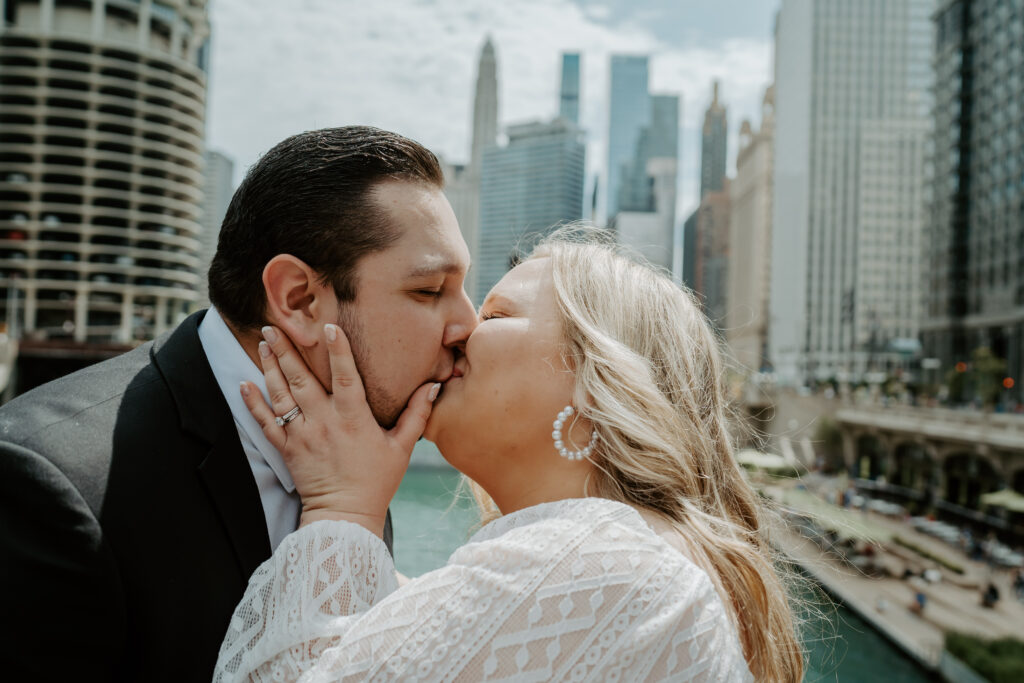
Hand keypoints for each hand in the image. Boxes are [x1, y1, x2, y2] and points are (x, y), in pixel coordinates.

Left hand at [240, 323, 440, 536]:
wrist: (345, 516)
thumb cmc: (376, 482)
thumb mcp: (402, 447)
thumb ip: (417, 414)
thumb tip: (433, 386)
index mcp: (353, 418)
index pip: (345, 376)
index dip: (338, 350)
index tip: (328, 326)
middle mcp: (324, 421)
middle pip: (302, 379)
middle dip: (287, 350)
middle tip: (274, 326)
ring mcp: (303, 434)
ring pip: (282, 394)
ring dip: (270, 366)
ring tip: (263, 342)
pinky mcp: (287, 449)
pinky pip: (266, 422)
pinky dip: (253, 402)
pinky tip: (243, 383)